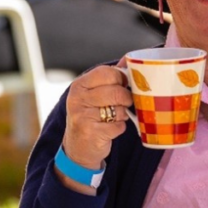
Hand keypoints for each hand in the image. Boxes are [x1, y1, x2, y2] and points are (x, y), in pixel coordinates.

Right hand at [60, 64, 133, 188]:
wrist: (78, 148)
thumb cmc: (90, 116)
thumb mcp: (93, 95)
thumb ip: (110, 78)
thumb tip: (130, 59)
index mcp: (79, 85)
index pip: (107, 72)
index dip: (121, 79)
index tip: (124, 85)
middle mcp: (77, 99)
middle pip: (116, 91)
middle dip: (126, 98)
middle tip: (124, 103)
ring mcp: (82, 116)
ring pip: (119, 109)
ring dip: (122, 114)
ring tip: (114, 117)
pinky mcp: (91, 133)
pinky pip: (118, 126)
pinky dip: (119, 128)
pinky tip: (110, 129)